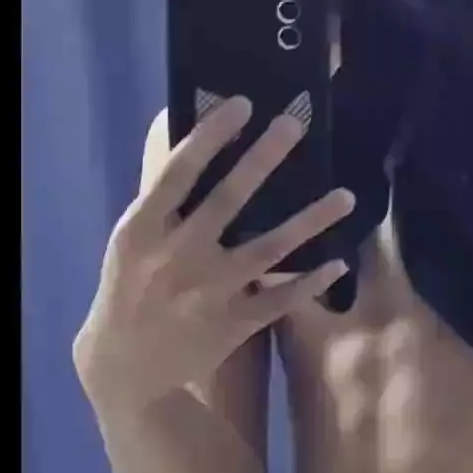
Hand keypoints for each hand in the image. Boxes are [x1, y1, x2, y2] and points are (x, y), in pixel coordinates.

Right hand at [73, 97, 352, 418]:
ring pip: (269, 249)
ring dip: (311, 220)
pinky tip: (338, 261)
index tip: (242, 104)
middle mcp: (177, 256)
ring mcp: (209, 292)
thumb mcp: (131, 242)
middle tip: (296, 124)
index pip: (178, 173)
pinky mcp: (234, 324)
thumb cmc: (130, 289)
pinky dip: (311, 280)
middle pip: (228, 200)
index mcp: (142, 230)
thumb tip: (195, 142)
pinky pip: (282, 297)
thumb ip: (163, 203)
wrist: (125, 368)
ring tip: (346, 196)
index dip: (210, 136)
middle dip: (263, 158)